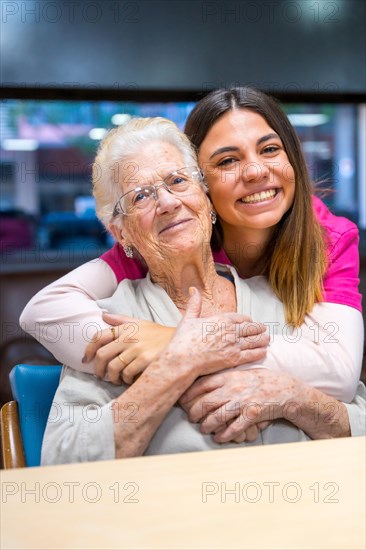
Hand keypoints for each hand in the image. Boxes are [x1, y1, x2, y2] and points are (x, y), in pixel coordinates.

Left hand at [83, 314, 174, 383]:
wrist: (180, 341)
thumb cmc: (158, 334)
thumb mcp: (140, 322)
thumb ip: (121, 319)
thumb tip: (103, 315)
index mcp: (125, 328)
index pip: (99, 337)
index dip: (89, 350)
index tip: (86, 360)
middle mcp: (128, 337)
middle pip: (102, 355)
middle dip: (98, 369)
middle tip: (100, 376)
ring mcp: (137, 349)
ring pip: (113, 368)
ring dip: (112, 378)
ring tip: (116, 380)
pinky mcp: (145, 360)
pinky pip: (127, 375)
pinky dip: (126, 380)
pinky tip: (129, 380)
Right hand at [162, 288, 269, 378]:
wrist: (183, 359)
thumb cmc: (183, 340)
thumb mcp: (188, 319)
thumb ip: (194, 304)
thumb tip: (193, 289)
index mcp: (221, 319)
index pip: (241, 318)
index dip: (248, 320)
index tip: (251, 321)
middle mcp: (230, 331)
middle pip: (250, 328)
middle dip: (258, 329)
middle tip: (263, 329)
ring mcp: (233, 345)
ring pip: (254, 341)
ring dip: (262, 340)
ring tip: (267, 339)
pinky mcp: (234, 359)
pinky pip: (252, 354)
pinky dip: (259, 352)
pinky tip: (264, 351)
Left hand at [180, 368, 300, 442]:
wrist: (284, 389)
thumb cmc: (260, 380)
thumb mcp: (241, 373)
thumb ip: (224, 377)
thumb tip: (203, 382)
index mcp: (229, 376)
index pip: (202, 384)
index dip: (189, 393)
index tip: (182, 400)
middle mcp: (233, 389)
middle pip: (206, 402)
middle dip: (195, 412)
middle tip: (191, 418)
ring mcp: (242, 402)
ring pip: (217, 417)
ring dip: (207, 426)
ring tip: (203, 429)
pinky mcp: (251, 415)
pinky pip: (233, 428)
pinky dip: (224, 436)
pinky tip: (219, 438)